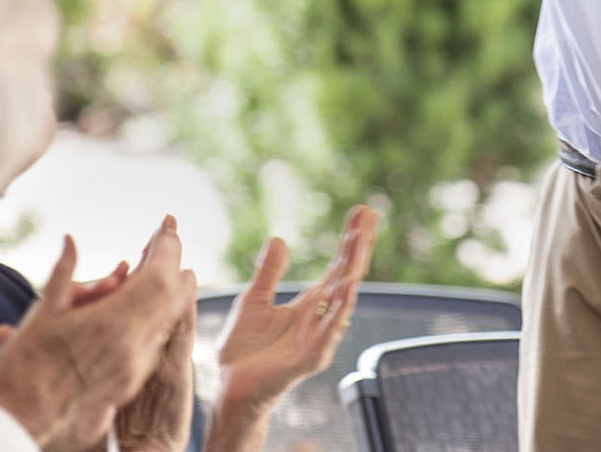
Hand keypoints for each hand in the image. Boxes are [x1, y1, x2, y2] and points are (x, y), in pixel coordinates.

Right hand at [0, 221, 195, 451]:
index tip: (167, 227)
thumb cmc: (25, 368)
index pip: (157, 277)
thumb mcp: (42, 314)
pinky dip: (154, 316)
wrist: (22, 423)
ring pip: (166, 320)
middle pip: (170, 296)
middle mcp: (132, 347)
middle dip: (170, 264)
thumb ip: (63, 272)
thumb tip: (71, 239)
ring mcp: (135, 369)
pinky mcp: (131, 384)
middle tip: (165, 241)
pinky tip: (142, 306)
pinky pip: (154, 342)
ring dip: (164, 290)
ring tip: (155, 268)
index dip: (166, 248)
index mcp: (112, 324)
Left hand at [211, 204, 378, 446]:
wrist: (231, 387)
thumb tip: (280, 237)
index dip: (350, 240)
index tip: (362, 212)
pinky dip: (340, 308)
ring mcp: (318, 338)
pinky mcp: (310, 358)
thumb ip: (269, 273)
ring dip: (352, 269)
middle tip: (369, 213)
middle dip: (357, 245)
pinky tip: (347, 287)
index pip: (337, 266)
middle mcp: (319, 319)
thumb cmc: (245, 350)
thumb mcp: (253, 300)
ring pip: (342, 299)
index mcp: (309, 305)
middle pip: (346, 275)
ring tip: (360, 240)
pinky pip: (330, 331)